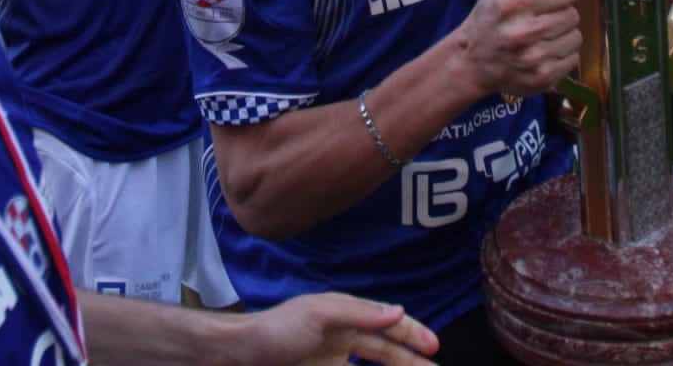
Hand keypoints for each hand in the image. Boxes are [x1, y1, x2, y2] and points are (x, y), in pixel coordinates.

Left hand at [229, 293, 438, 365]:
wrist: (238, 357)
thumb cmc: (276, 330)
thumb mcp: (319, 314)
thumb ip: (359, 313)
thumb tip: (398, 312)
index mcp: (346, 316)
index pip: (387, 324)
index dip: (412, 334)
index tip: (434, 348)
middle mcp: (344, 338)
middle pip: (386, 351)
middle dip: (411, 360)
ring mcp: (333, 361)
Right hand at [455, 0, 579, 97]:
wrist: (471, 62)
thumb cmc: (488, 18)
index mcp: (511, 5)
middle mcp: (521, 32)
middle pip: (572, 16)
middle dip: (564, 13)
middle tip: (550, 17)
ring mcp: (532, 58)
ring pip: (575, 38)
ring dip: (566, 34)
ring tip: (550, 34)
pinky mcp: (540, 78)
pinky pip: (573, 59)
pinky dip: (565, 54)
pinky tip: (549, 50)